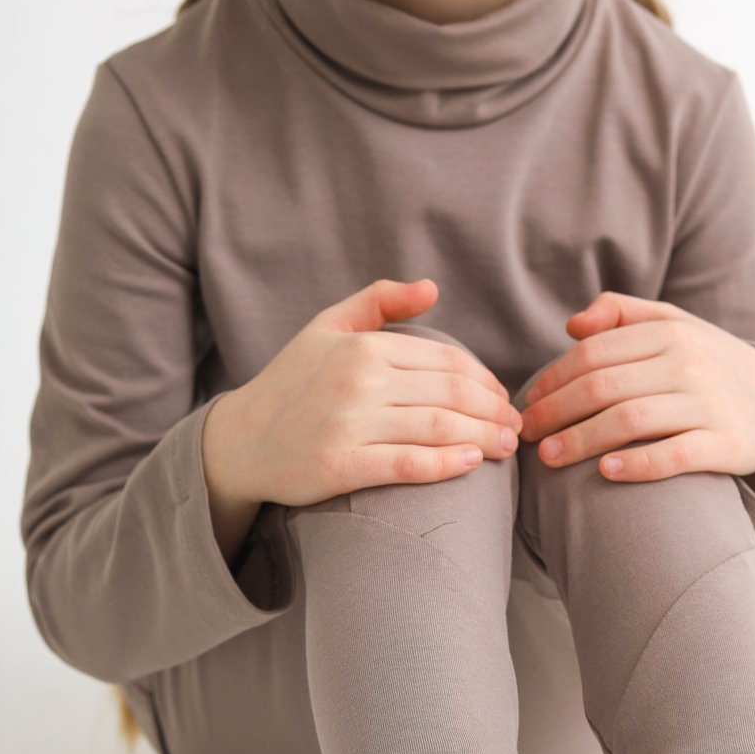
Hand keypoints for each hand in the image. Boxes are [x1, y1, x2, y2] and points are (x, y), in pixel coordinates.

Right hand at [220, 278, 523, 507]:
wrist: (240, 441)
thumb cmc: (292, 383)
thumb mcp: (327, 326)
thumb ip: (379, 301)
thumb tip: (432, 287)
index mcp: (362, 347)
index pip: (447, 362)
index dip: (485, 381)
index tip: (502, 397)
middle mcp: (357, 382)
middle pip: (451, 394)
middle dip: (494, 411)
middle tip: (515, 426)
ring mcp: (348, 425)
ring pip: (438, 428)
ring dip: (483, 438)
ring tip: (505, 447)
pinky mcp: (340, 466)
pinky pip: (408, 465)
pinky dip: (447, 465)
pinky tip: (471, 464)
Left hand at [519, 291, 754, 486]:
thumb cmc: (707, 365)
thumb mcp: (673, 325)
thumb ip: (621, 313)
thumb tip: (572, 326)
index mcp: (668, 331)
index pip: (593, 354)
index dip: (552, 380)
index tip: (528, 404)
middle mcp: (688, 363)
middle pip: (603, 388)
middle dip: (556, 413)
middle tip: (528, 436)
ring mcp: (709, 404)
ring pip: (630, 420)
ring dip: (581, 441)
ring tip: (550, 459)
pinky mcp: (726, 444)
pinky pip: (675, 455)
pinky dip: (637, 464)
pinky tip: (605, 473)